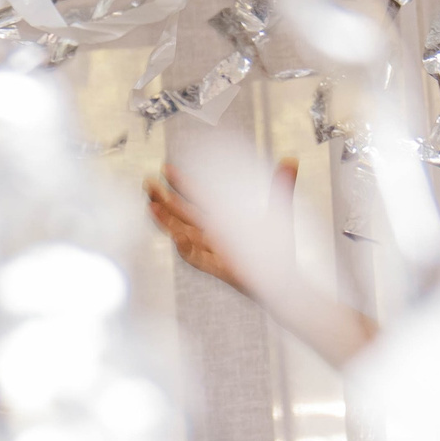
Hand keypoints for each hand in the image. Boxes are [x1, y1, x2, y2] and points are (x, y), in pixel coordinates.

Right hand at [146, 159, 296, 295]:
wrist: (284, 280)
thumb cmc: (278, 251)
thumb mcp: (279, 212)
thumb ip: (282, 186)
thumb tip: (291, 160)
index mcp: (223, 217)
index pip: (198, 197)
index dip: (182, 183)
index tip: (166, 169)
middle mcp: (214, 233)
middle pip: (183, 215)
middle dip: (164, 200)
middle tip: (148, 184)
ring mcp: (214, 250)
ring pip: (183, 234)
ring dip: (167, 222)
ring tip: (151, 208)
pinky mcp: (219, 267)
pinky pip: (198, 260)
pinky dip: (188, 250)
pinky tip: (179, 239)